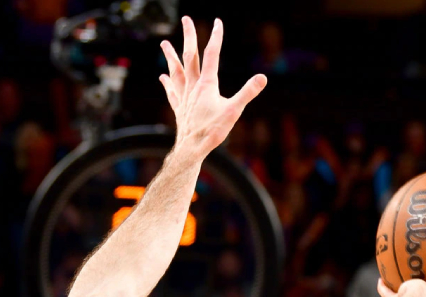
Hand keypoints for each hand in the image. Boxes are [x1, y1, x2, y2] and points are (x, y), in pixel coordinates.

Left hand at [160, 18, 267, 158]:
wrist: (191, 148)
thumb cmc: (212, 131)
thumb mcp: (234, 111)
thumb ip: (248, 92)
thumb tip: (262, 77)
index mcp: (207, 84)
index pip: (211, 55)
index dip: (215, 37)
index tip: (217, 22)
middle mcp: (192, 86)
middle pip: (189, 56)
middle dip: (188, 36)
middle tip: (185, 19)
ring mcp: (183, 96)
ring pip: (176, 70)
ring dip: (170, 56)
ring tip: (164, 43)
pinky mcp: (179, 107)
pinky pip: (171, 90)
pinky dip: (167, 81)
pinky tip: (163, 76)